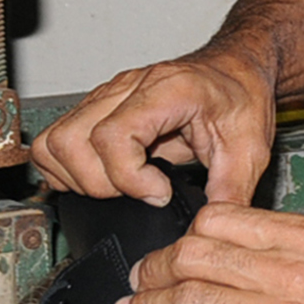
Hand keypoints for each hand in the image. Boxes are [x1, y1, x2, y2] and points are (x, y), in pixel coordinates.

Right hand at [29, 48, 278, 205]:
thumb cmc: (240, 96)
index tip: (160, 193)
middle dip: (97, 184)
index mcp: (167, 91)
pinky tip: (104, 178)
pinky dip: (67, 169)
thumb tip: (205, 233)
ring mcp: (107, 95)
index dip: (129, 178)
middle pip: (70, 141)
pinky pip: (56, 141)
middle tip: (136, 194)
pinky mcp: (97, 107)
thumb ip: (229, 193)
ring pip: (54, 141)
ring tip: (118, 187)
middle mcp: (127, 87)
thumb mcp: (249, 149)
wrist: (236, 70)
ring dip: (76, 178)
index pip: (113, 136)